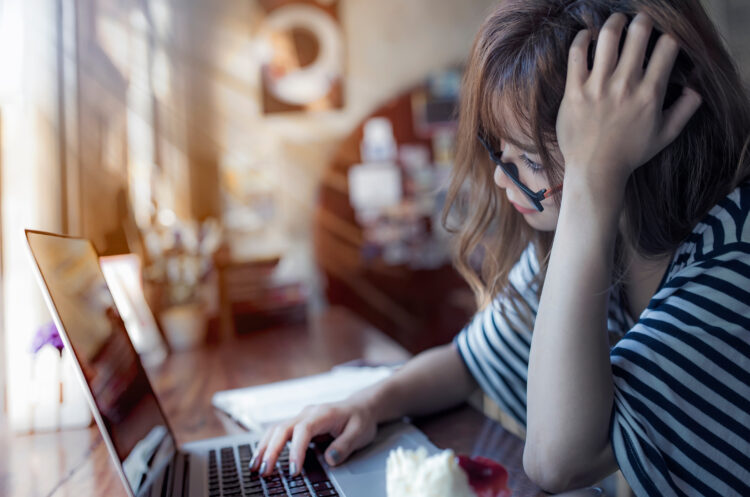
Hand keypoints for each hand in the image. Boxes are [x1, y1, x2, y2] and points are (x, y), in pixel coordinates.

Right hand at [249, 398, 377, 476]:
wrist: (361, 407)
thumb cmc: (360, 419)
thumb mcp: (360, 433)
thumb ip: (344, 446)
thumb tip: (330, 460)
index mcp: (323, 414)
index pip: (303, 430)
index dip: (296, 449)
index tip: (294, 470)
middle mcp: (308, 413)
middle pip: (283, 428)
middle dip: (272, 450)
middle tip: (265, 472)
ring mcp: (301, 417)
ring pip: (276, 429)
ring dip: (264, 447)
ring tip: (255, 467)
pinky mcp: (298, 424)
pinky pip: (279, 432)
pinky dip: (268, 445)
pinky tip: (261, 458)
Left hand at [556, 12, 701, 190]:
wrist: (594, 169)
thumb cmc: (629, 154)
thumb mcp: (665, 135)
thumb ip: (685, 110)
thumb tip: (695, 89)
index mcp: (650, 93)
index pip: (667, 47)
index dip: (668, 38)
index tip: (661, 42)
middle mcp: (625, 85)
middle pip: (639, 34)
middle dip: (642, 21)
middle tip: (640, 22)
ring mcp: (598, 86)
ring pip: (608, 37)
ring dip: (614, 22)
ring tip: (616, 21)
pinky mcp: (574, 90)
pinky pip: (577, 54)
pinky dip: (583, 38)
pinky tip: (587, 36)